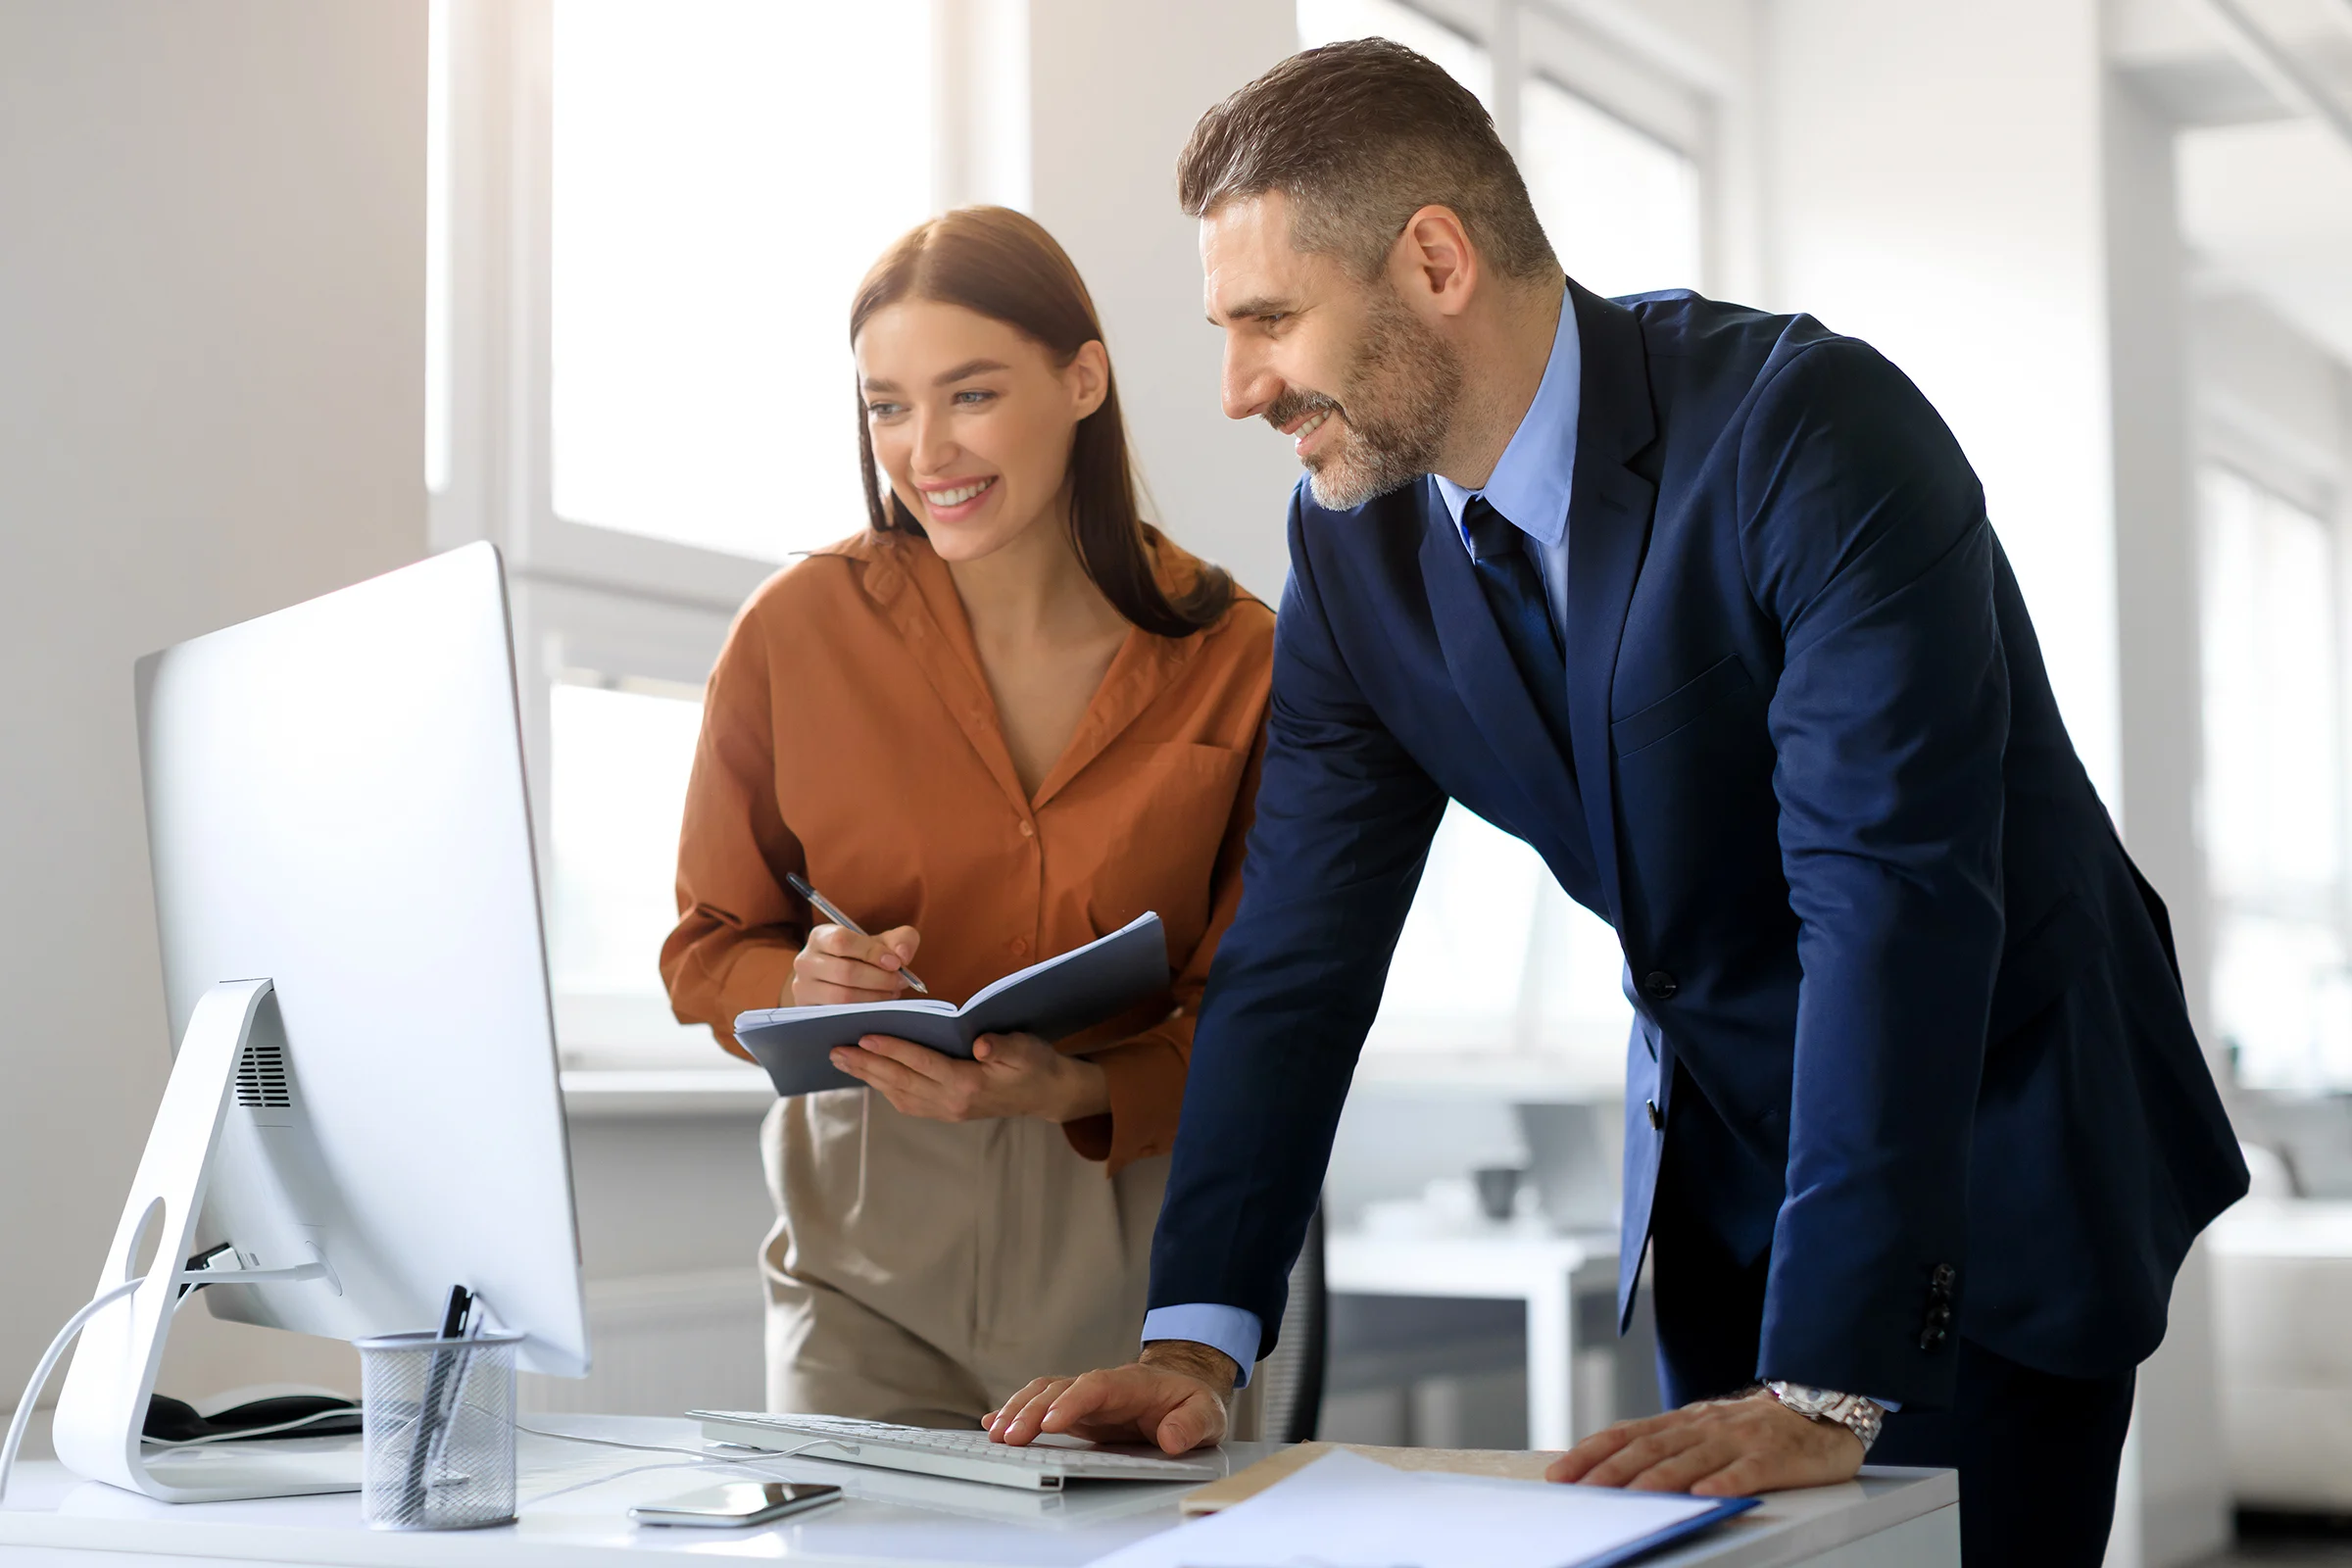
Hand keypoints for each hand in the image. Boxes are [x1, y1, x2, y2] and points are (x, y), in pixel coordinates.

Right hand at [791, 922, 920, 1005]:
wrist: (843, 979)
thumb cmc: (865, 957)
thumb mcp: (884, 942)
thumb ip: (901, 940)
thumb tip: (902, 955)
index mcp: (821, 936)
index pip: (841, 941)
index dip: (871, 952)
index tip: (896, 963)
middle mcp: (805, 961)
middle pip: (844, 971)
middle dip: (879, 979)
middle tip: (900, 982)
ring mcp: (803, 988)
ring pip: (841, 996)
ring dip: (874, 997)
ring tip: (892, 993)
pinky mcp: (808, 1010)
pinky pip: (838, 1014)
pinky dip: (863, 1011)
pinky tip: (878, 1005)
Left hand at [829, 1030, 1109, 1124]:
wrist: (1048, 1095)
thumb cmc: (1036, 1065)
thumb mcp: (1027, 1049)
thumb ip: (1004, 1046)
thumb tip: (981, 1043)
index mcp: (969, 1084)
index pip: (922, 1063)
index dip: (893, 1049)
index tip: (865, 1035)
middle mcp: (952, 1102)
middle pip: (901, 1082)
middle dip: (866, 1065)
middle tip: (835, 1050)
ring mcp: (947, 1110)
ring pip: (899, 1094)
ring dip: (869, 1077)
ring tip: (843, 1060)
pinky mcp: (946, 1111)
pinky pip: (907, 1101)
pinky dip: (885, 1087)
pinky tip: (871, 1075)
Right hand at [984, 1341, 1237, 1454]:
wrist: (1183, 1387)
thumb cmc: (1192, 1401)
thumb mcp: (1207, 1415)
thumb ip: (1191, 1425)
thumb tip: (1171, 1439)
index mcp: (1132, 1385)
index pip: (1097, 1387)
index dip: (1072, 1402)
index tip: (1051, 1423)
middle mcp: (1102, 1387)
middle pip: (1060, 1390)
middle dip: (1032, 1411)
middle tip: (1011, 1437)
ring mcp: (1086, 1398)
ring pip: (1044, 1394)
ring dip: (1018, 1410)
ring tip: (996, 1434)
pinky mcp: (1076, 1411)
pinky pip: (1042, 1404)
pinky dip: (1017, 1411)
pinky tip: (994, 1424)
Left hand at [1546, 1391, 1862, 1495]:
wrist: (1822, 1409)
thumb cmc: (1757, 1428)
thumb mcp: (1704, 1430)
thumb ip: (1666, 1445)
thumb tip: (1612, 1466)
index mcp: (1684, 1422)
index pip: (1627, 1434)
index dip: (1592, 1452)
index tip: (1560, 1474)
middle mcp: (1705, 1427)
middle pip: (1652, 1448)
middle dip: (1613, 1470)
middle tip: (1583, 1491)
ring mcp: (1739, 1440)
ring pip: (1693, 1459)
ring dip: (1661, 1479)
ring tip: (1634, 1496)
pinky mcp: (1774, 1457)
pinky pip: (1748, 1471)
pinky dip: (1726, 1482)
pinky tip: (1707, 1495)